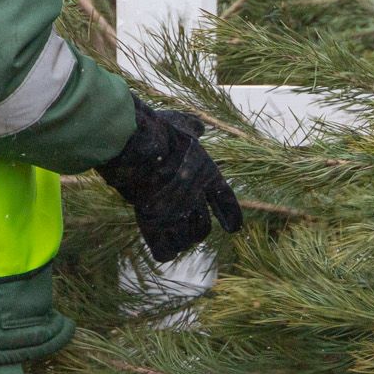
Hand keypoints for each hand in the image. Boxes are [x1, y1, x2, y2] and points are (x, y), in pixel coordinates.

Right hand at [95, 101, 244, 264]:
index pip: (226, 201)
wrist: (139, 146)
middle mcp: (196, 198)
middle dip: (197, 229)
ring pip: (187, 240)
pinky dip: (165, 249)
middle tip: (185, 225)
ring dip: (181, 239)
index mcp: (207, 175)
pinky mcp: (155, 224)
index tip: (234, 229)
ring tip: (171, 233)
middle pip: (204, 228)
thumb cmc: (158, 132)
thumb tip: (199, 127)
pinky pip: (166, 250)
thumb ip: (191, 127)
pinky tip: (163, 245)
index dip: (231, 216)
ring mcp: (176, 213)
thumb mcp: (180, 123)